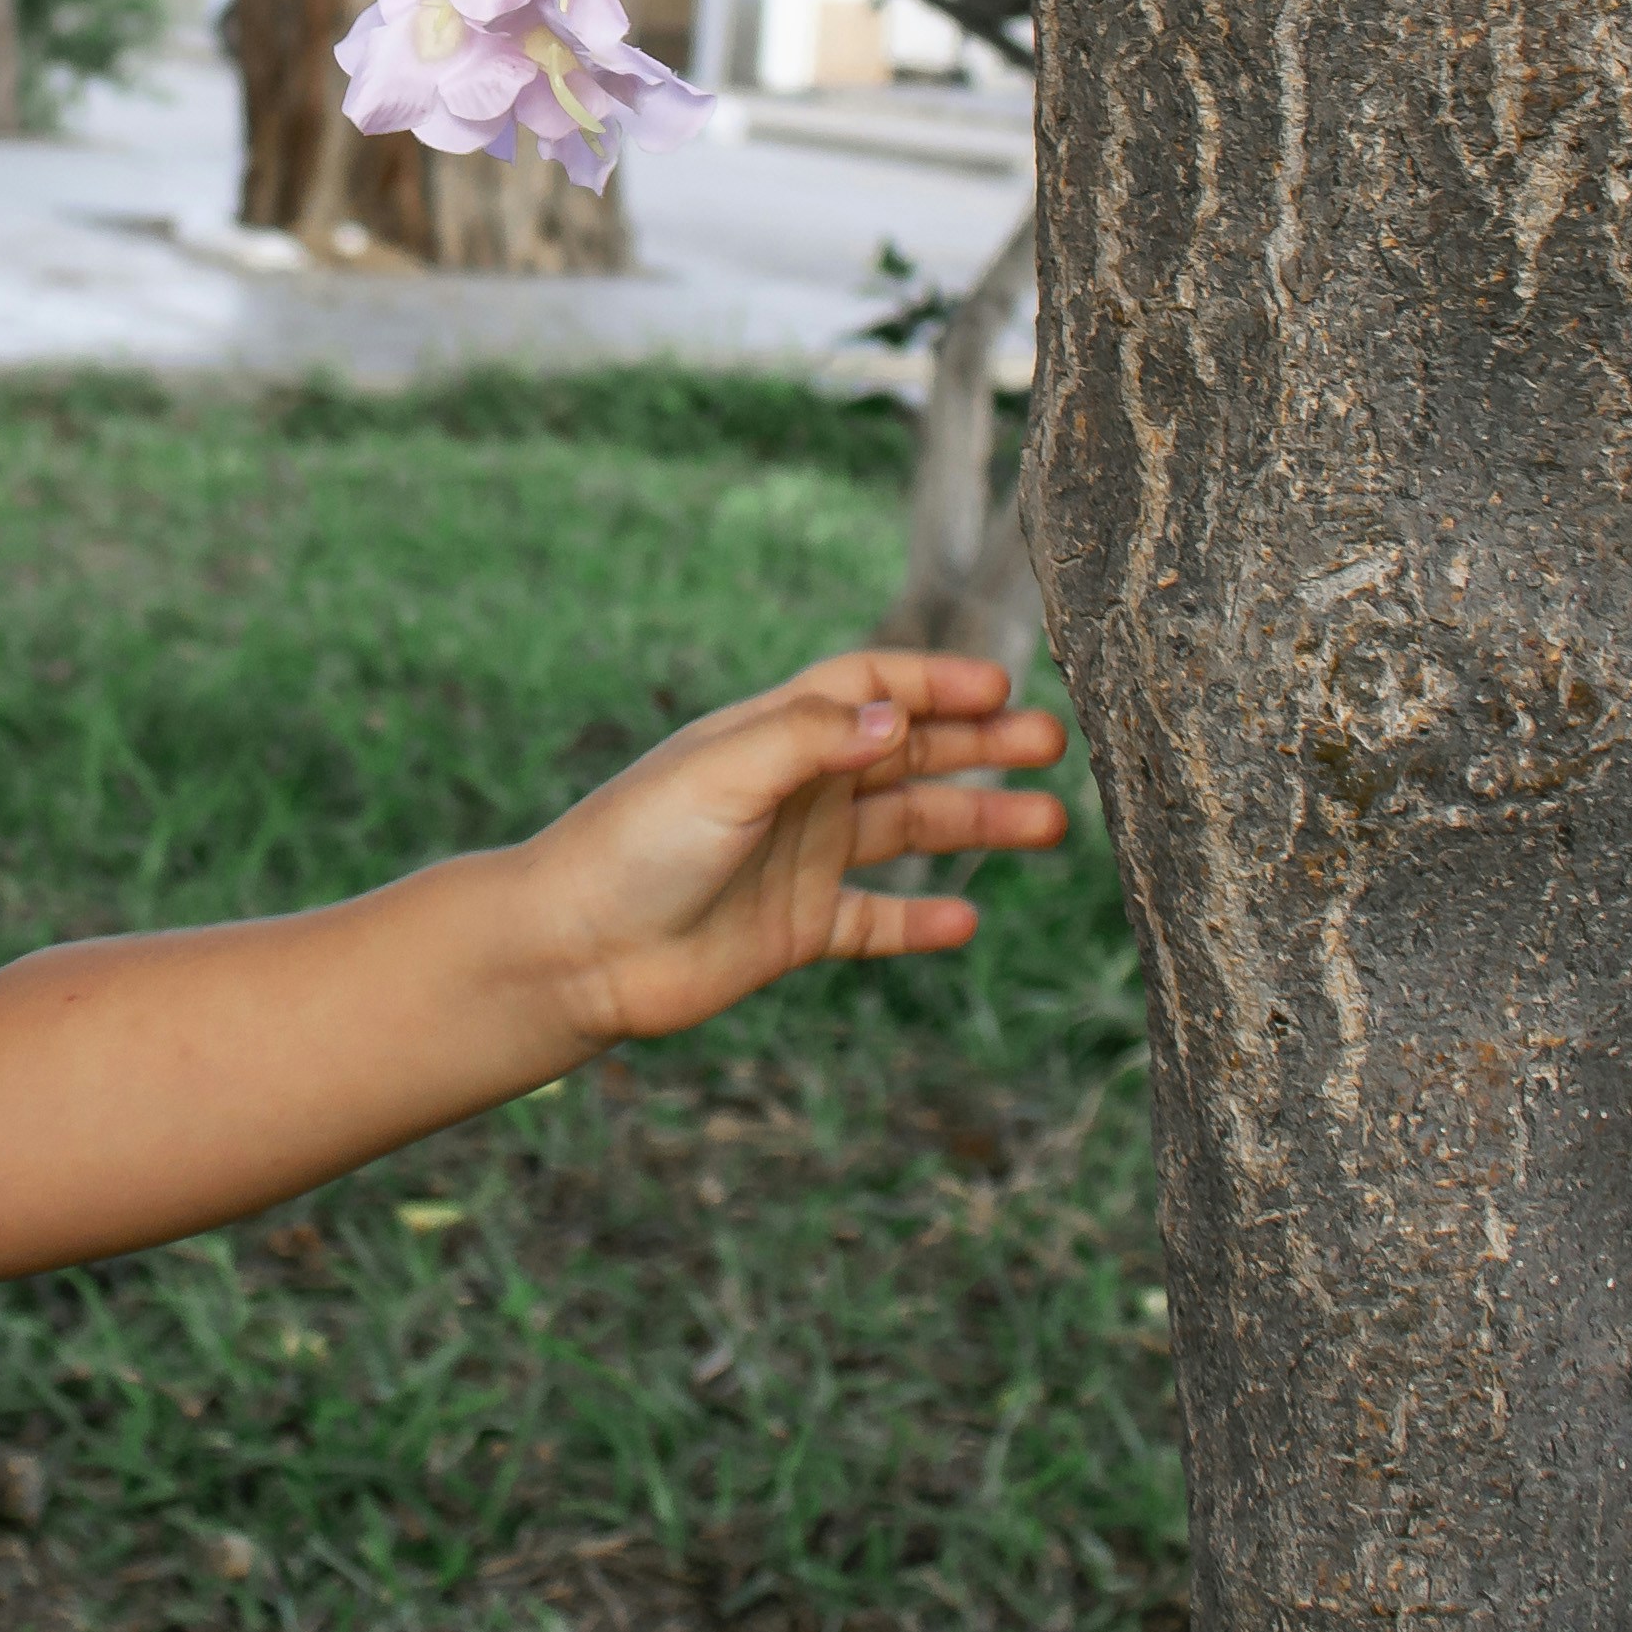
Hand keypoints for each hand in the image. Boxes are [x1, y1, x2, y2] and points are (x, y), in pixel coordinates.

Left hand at [515, 651, 1068, 1051]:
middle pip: (905, 754)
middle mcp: (794, 790)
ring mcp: (798, 859)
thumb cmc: (633, 844)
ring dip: (975, 825)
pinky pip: (875, 922)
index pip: (868, 687)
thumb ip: (811, 740)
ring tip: (1050, 826)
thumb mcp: (723, 773)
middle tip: (1056, 749)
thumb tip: (900, 716)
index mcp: (771, 735)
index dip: (934, 683)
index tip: (1004, 690)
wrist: (575, 948)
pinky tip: (969, 921)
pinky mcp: (795, 928)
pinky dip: (921, 923)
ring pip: (907, 832)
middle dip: (979, 747)